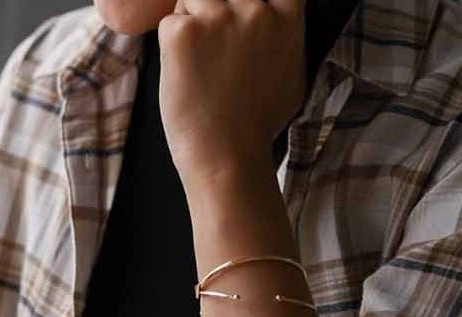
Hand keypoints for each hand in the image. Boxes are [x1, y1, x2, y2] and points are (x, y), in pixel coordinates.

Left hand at [157, 0, 306, 195]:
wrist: (230, 156)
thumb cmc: (258, 123)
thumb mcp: (292, 71)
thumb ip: (283, 34)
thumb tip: (277, 18)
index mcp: (286, 16)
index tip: (238, 11)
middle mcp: (255, 9)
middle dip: (212, 6)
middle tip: (210, 44)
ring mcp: (218, 18)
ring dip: (189, 22)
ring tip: (198, 63)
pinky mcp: (183, 33)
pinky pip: (168, 23)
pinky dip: (170, 46)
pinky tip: (185, 75)